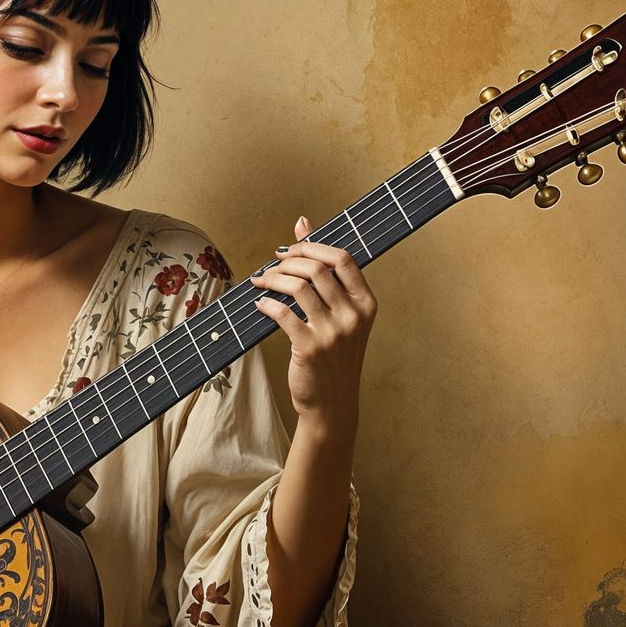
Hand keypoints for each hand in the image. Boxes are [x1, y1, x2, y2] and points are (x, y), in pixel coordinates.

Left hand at [250, 215, 376, 426]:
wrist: (332, 404)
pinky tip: (260, 304)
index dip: (312, 247)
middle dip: (288, 261)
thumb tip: (303, 223)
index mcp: (366, 304)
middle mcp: (353, 316)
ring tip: (261, 282)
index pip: (343, 258)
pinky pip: (282, 314)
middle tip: (271, 265)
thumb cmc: (334, 356)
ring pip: (298, 287)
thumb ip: (326, 273)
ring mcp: (332, 333)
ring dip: (273, 279)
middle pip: (317, 269)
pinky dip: (266, 304)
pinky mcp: (309, 348)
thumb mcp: (340, 315)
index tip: (290, 250)